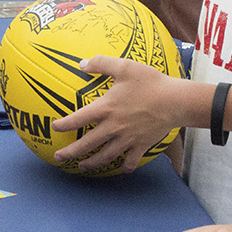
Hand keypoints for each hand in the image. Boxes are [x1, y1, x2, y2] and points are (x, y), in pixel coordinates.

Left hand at [51, 55, 181, 172]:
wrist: (176, 101)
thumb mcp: (124, 66)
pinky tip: (122, 168)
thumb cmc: (150, 82)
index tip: (54, 127)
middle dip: (71, 152)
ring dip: (92, 163)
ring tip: (82, 166)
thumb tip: (81, 64)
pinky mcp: (141, 145)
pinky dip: (125, 167)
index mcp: (106, 108)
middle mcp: (113, 127)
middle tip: (58, 158)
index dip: (64, 125)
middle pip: (87, 144)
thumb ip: (101, 63)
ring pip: (105, 156)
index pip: (78, 119)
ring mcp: (127, 139)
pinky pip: (131, 161)